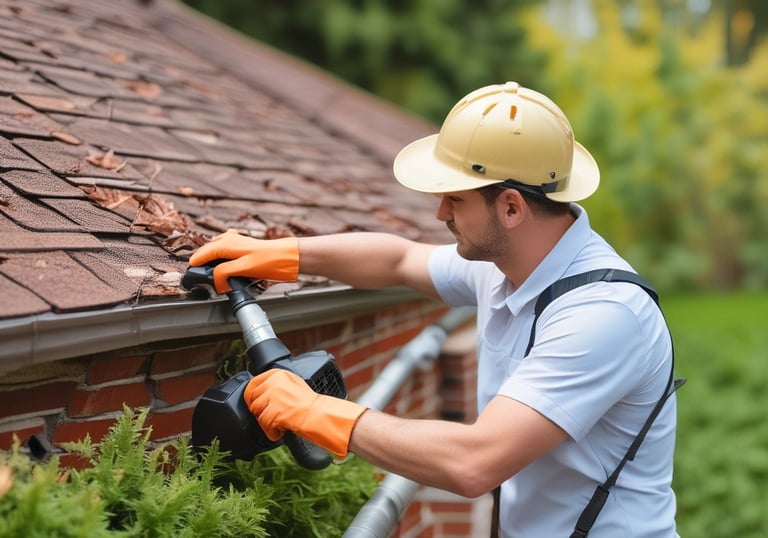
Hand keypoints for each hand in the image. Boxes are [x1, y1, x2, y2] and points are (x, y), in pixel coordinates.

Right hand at [188, 231, 299, 292]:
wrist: (288, 256)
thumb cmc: (269, 260)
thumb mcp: (242, 268)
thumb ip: (223, 272)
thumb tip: (214, 279)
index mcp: (224, 243)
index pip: (200, 256)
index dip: (196, 268)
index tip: (192, 279)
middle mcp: (227, 240)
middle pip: (206, 253)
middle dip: (202, 266)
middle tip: (201, 280)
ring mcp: (235, 242)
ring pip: (215, 253)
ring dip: (212, 264)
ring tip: (212, 278)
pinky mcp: (242, 248)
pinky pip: (224, 254)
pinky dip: (221, 262)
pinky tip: (225, 271)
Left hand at [244, 369, 365, 457]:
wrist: (319, 414)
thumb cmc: (309, 402)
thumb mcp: (292, 383)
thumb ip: (276, 384)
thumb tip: (261, 390)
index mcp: (277, 374)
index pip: (252, 384)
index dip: (251, 397)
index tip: (255, 403)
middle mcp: (273, 383)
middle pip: (252, 400)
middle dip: (259, 410)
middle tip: (271, 415)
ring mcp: (273, 397)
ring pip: (256, 413)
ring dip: (265, 421)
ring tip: (278, 422)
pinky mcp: (274, 411)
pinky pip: (263, 425)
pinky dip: (271, 431)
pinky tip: (281, 429)